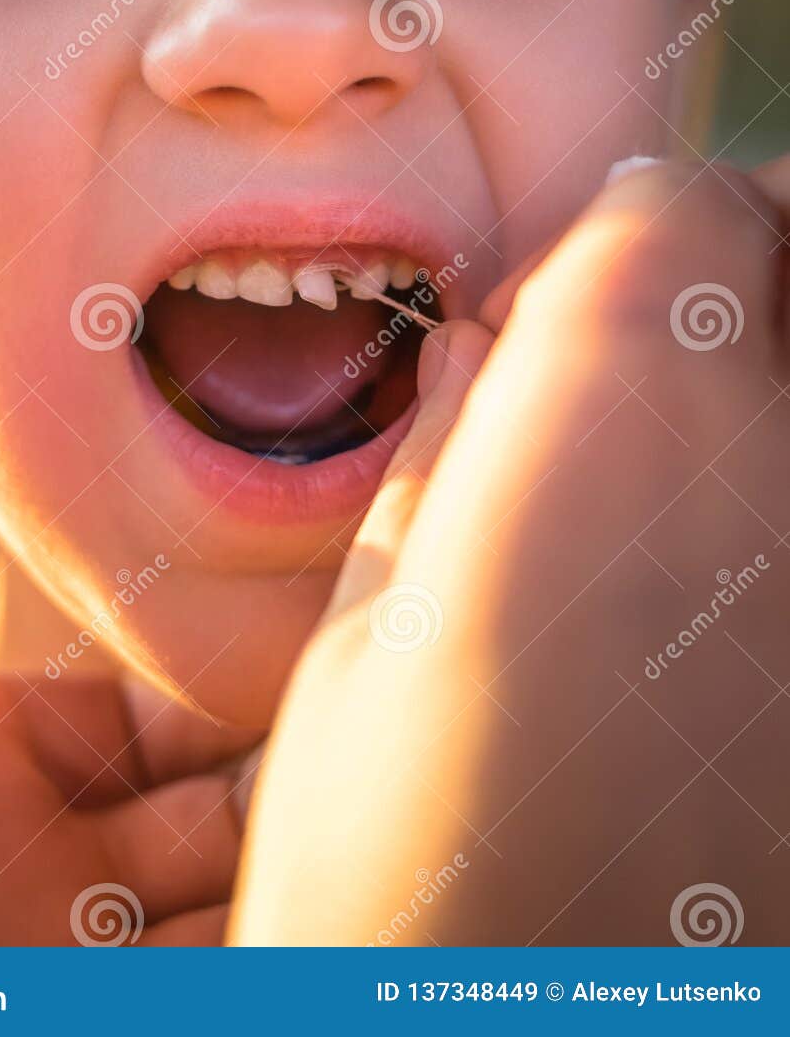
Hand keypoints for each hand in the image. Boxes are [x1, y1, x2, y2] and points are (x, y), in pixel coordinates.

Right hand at [231, 158, 789, 944]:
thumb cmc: (410, 905)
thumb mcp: (361, 658)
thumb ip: (441, 466)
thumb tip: (482, 356)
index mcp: (611, 412)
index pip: (673, 203)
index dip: (616, 246)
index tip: (570, 316)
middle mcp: (783, 464)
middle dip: (741, 272)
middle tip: (680, 353)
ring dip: (773, 395)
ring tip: (709, 487)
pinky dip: (787, 526)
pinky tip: (740, 601)